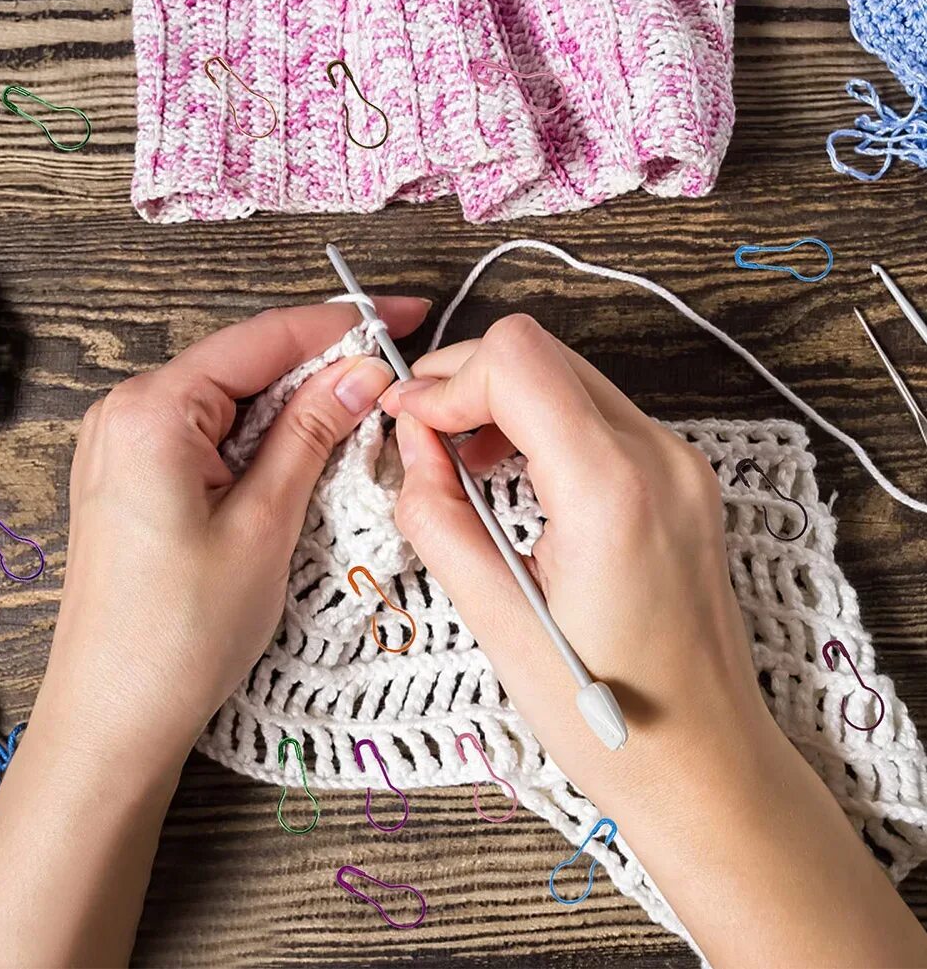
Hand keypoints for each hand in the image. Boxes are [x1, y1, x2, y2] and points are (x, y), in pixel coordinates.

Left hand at [38, 297, 429, 771]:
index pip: (263, 338)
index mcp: (154, 410)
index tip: (404, 314)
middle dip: (321, 364)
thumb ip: (312, 434)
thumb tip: (364, 371)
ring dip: (295, 404)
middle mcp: (127, 411)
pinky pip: (208, 433)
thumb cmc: (184, 631)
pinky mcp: (132, 477)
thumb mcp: (265, 524)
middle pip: (244, 363)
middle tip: (393, 374)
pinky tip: (304, 450)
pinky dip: (261, 436)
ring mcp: (123, 444)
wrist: (113, 717)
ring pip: (230, 399)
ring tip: (362, 415)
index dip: (341, 324)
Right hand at [381, 313, 926, 967]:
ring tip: (460, 458)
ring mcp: (682, 463)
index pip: (518, 361)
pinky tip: (513, 472)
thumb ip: (438, 518)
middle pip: (543, 352)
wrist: (704, 762)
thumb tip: (413, 446)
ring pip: (569, 373)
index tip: (407, 423)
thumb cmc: (609, 716)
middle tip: (418, 432)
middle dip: (466, 380)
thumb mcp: (497, 622)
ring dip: (502, 398)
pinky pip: (598, 413)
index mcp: (613, 490)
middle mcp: (661, 457)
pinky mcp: (684, 478)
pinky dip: (541, 421)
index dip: (446, 380)